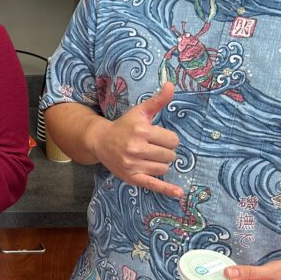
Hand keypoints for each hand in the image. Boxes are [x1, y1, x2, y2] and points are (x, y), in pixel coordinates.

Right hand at [87, 82, 181, 197]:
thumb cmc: (124, 125)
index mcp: (141, 131)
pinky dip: (167, 190)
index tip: (157, 137)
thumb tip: (171, 85)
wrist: (100, 141)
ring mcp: (133, 164)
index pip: (172, 140)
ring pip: (164, 168)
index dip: (168, 139)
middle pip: (170, 155)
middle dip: (165, 151)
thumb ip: (157, 100)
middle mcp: (137, 148)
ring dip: (160, 163)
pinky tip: (179, 194)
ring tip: (148, 157)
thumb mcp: (140, 112)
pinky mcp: (132, 177)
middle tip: (152, 147)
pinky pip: (154, 185)